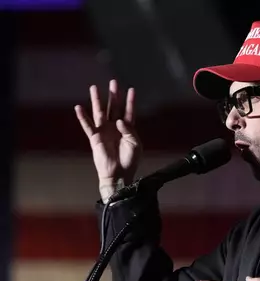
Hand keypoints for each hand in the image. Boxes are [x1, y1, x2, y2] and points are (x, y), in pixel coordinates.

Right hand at [75, 79, 140, 201]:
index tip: (131, 89)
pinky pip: (87, 126)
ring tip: (94, 87)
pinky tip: (78, 107)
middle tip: (113, 82)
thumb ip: (129, 130)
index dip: (130, 101)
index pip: (129, 111)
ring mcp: (104, 131)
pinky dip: (82, 117)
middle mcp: (115, 127)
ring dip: (97, 100)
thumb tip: (119, 120)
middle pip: (113, 108)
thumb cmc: (129, 160)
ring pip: (100, 112)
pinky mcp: (95, 138)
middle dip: (113, 95)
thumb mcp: (135, 144)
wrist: (119, 173)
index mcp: (127, 128)